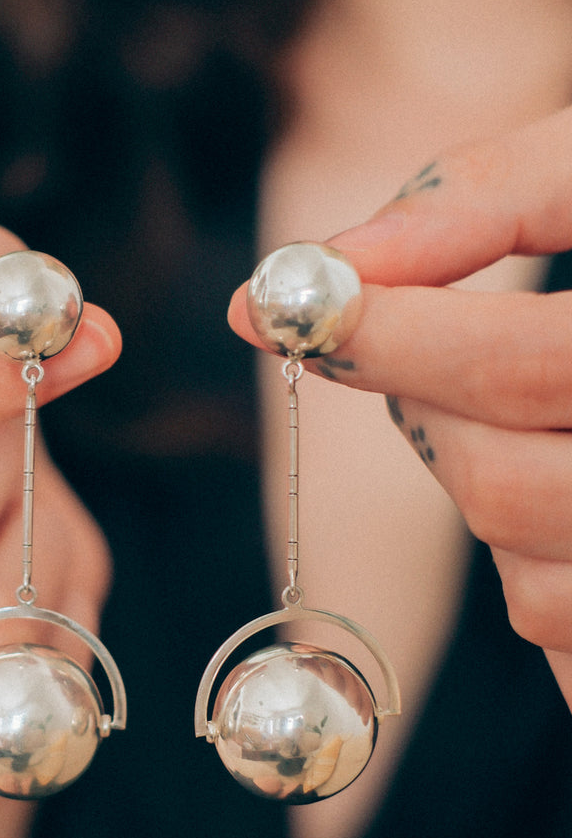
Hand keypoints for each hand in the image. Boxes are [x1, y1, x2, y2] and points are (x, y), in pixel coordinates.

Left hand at [227, 106, 571, 710]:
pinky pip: (567, 644)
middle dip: (427, 415)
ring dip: (481, 494)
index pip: (529, 364)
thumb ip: (491, 192)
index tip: (292, 305)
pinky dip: (539, 573)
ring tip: (531, 412)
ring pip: (530, 582)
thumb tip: (333, 262)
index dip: (394, 338)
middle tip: (417, 347)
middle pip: (510, 488)